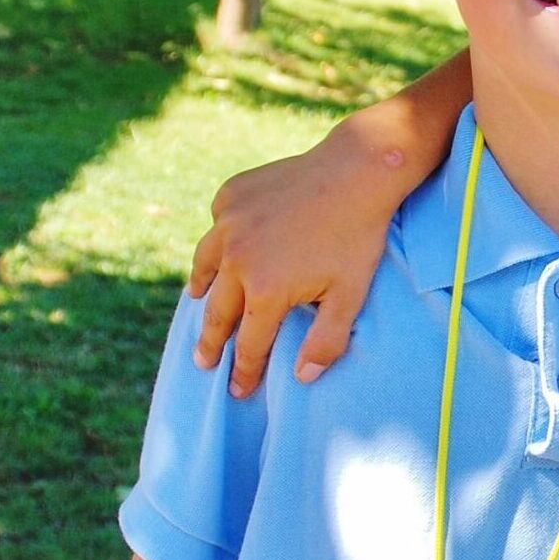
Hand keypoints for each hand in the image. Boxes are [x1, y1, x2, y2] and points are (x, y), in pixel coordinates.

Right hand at [185, 147, 395, 397]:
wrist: (356, 168)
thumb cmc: (358, 235)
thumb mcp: (350, 295)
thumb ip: (326, 340)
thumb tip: (302, 378)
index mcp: (265, 290)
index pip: (248, 344)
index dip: (244, 371)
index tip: (237, 391)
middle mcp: (236, 259)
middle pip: (218, 312)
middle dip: (211, 342)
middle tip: (203, 361)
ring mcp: (228, 224)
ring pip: (205, 265)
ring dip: (202, 289)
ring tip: (200, 301)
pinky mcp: (230, 195)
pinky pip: (217, 226)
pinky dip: (219, 241)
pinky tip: (223, 249)